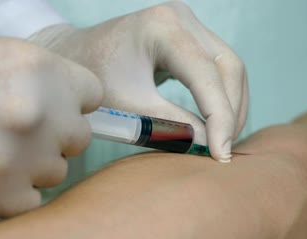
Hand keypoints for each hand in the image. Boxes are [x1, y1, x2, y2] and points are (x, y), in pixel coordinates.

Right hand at [0, 33, 102, 216]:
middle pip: (79, 137)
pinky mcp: (1, 199)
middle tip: (20, 133)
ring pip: (56, 171)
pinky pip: (32, 199)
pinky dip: (12, 192)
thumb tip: (71, 108)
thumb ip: (42, 83)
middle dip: (55, 137)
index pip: (92, 95)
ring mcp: (23, 160)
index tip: (59, 109)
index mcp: (41, 70)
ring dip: (32, 166)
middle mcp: (41, 114)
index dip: (73, 103)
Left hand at [29, 1, 247, 161]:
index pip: (206, 73)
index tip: (221, 153)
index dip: (219, 116)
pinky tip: (217, 122)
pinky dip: (222, 96)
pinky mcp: (188, 38)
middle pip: (228, 66)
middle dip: (230, 111)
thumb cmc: (92, 78)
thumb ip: (170, 125)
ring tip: (223, 140)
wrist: (75, 56)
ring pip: (230, 67)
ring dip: (231, 105)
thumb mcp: (128, 106)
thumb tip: (208, 145)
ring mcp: (187, 25)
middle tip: (223, 150)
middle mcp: (181, 18)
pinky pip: (219, 67)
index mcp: (162, 27)